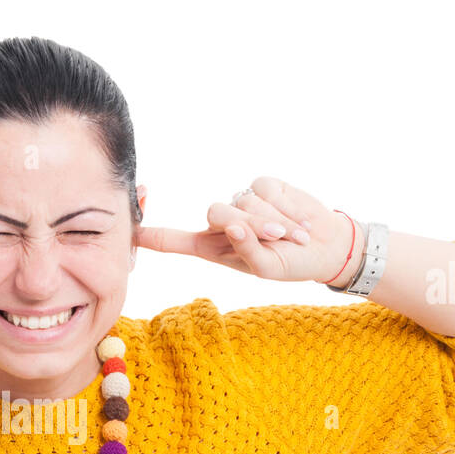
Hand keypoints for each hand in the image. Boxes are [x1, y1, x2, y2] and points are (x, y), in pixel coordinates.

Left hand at [135, 176, 360, 283]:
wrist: (324, 246)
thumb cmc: (290, 264)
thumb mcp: (267, 267)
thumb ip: (247, 249)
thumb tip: (234, 225)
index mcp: (213, 248)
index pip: (173, 240)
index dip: (151, 234)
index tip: (130, 229)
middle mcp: (222, 223)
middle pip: (215, 213)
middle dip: (249, 226)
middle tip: (276, 240)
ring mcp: (241, 202)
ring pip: (243, 202)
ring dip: (273, 221)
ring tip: (292, 236)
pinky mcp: (263, 186)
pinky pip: (264, 190)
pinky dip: (284, 209)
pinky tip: (298, 222)